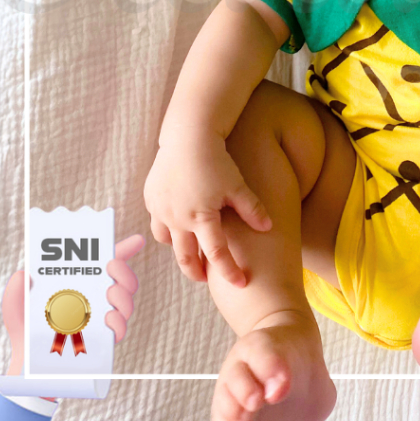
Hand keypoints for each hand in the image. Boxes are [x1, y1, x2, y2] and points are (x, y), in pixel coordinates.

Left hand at [2, 234, 144, 383]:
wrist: (25, 364)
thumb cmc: (24, 328)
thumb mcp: (16, 303)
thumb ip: (17, 286)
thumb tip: (25, 274)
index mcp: (83, 282)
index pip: (108, 262)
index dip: (126, 248)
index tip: (137, 240)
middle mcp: (97, 298)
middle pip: (124, 280)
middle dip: (124, 271)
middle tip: (112, 267)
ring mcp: (102, 319)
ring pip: (127, 301)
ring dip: (123, 294)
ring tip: (110, 294)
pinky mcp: (102, 341)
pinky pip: (120, 329)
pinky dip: (119, 322)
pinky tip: (108, 318)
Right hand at [144, 128, 270, 287]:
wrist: (187, 136)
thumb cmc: (216, 160)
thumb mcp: (238, 185)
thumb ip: (252, 209)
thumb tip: (268, 228)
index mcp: (201, 218)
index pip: (217, 254)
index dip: (230, 271)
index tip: (241, 284)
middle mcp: (177, 219)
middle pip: (185, 257)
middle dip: (196, 272)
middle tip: (206, 280)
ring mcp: (161, 210)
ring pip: (167, 241)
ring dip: (179, 249)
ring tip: (190, 251)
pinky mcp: (151, 199)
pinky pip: (157, 221)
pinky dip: (168, 228)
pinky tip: (178, 224)